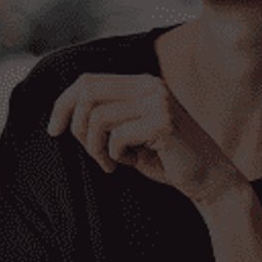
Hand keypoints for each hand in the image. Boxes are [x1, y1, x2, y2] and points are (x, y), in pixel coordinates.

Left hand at [47, 74, 242, 206]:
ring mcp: (158, 102)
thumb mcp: (130, 132)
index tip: (52, 129)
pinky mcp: (163, 124)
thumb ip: (107, 116)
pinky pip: (117, 137)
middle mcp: (150, 86)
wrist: (208, 180)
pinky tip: (128, 164)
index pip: (87, 81)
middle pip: (87, 93)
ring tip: (109, 162)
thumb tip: (64, 113)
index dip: (62, 104)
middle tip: (89, 151)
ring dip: (95, 147)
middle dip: (76, 126)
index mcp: (141, 83)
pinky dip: (114, 155)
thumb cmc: (166, 159)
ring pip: (97, 116)